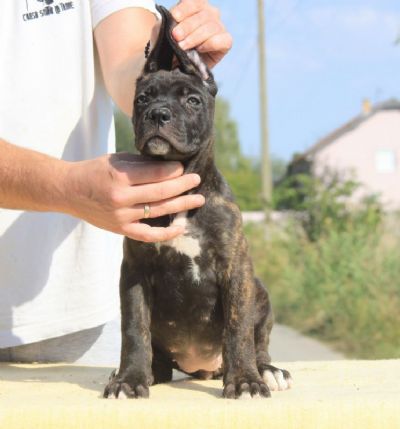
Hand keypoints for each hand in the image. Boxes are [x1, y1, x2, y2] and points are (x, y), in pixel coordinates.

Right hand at [65, 153, 204, 241]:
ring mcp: (121, 216)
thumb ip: (142, 164)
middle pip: (161, 193)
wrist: (68, 191)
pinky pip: (148, 234)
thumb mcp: (116, 160)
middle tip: (197, 180)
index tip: (184, 169)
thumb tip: (171, 166)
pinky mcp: (120, 229)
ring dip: (181, 206)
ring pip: (159, 211)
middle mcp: (121, 198)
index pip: (156, 174)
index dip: (174, 171)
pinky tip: (181, 227)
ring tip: (198, 200)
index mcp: (120, 177)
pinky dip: (166, 233)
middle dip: (183, 186)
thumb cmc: (94, 171)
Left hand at [170, 0, 232, 67]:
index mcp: (197, 6)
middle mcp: (211, 13)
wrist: (182, 67)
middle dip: (187, 26)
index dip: (185, 8)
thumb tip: (170, 17)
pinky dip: (209, 44)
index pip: (194, 1)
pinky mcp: (226, 42)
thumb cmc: (175, 47)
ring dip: (195, 37)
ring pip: (211, 27)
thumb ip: (170, 23)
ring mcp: (220, 27)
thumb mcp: (169, 34)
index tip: (174, 17)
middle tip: (176, 37)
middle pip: (203, 14)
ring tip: (183, 47)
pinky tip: (199, 49)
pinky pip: (221, 40)